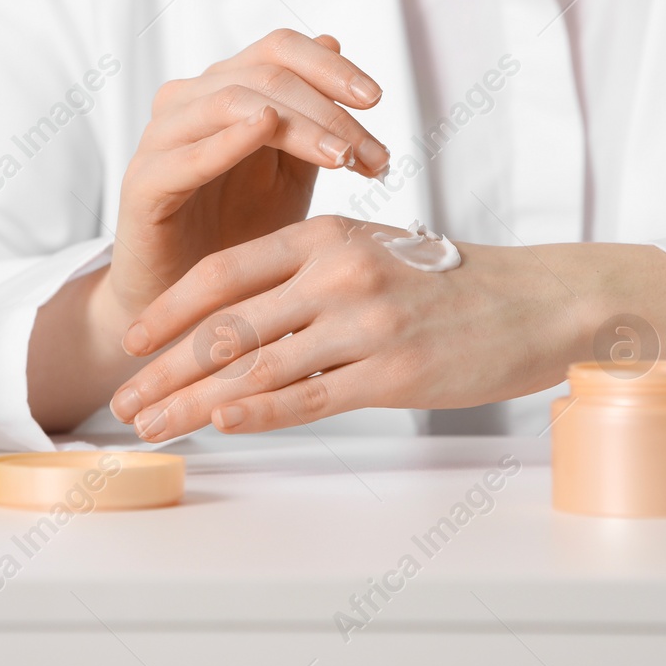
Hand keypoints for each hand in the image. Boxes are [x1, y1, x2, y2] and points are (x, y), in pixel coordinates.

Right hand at [26, 30, 391, 431]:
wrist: (191, 304)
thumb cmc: (241, 231)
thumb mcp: (290, 169)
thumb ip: (311, 114)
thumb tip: (333, 40)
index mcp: (225, 88)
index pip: (279, 48)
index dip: (330, 67)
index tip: (376, 100)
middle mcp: (189, 100)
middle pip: (265, 74)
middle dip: (328, 110)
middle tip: (370, 154)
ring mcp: (161, 138)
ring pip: (232, 101)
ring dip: (297, 125)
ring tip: (341, 156)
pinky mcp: (142, 184)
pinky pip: (184, 153)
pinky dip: (227, 139)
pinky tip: (267, 131)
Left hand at [108, 216, 594, 439]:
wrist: (541, 301)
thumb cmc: (454, 283)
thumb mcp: (377, 253)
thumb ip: (310, 273)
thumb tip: (242, 318)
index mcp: (328, 237)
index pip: (226, 274)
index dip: (171, 311)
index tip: (133, 343)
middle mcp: (339, 274)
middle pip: (227, 327)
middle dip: (166, 370)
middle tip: (124, 402)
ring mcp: (365, 324)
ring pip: (257, 368)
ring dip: (195, 404)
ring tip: (155, 428)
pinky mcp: (393, 371)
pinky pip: (310, 397)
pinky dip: (259, 414)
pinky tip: (221, 426)